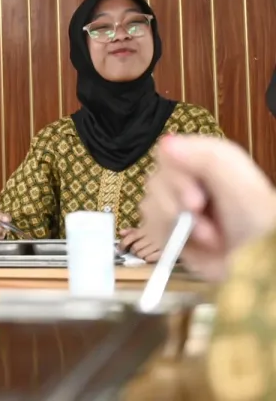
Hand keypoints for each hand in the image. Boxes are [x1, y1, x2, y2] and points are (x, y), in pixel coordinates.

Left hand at [118, 227, 162, 262]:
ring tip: (140, 252)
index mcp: (146, 229)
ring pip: (142, 254)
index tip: (119, 248)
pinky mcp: (164, 251)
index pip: (131, 237)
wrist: (172, 227)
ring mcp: (159, 245)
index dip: (123, 243)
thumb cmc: (155, 226)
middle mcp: (152, 237)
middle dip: (132, 250)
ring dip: (138, 254)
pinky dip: (147, 258)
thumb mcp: (143, 226)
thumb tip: (120, 233)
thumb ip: (132, 230)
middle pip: (135, 247)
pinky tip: (148, 255)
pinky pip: (151, 258)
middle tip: (133, 250)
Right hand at [141, 136, 275, 280]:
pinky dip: (168, 236)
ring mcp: (175, 208)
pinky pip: (148, 226)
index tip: (197, 196)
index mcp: (204, 163)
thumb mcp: (240, 182)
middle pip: (155, 179)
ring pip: (149, 203)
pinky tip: (188, 242)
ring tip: (207, 236)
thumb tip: (166, 143)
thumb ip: (208, 157)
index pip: (167, 153)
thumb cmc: (256, 222)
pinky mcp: (166, 232)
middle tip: (201, 213)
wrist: (256, 262)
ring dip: (177, 223)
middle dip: (177, 201)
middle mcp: (186, 182)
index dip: (175, 174)